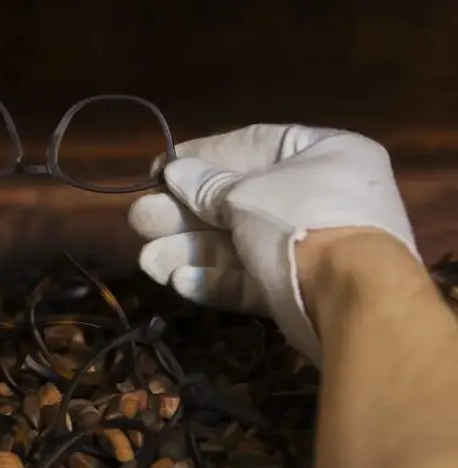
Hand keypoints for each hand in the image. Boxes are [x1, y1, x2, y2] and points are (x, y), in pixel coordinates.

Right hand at [128, 124, 418, 362]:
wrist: (351, 298)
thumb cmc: (300, 220)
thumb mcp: (245, 194)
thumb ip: (206, 185)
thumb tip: (174, 172)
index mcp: (322, 153)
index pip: (251, 145)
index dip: (201, 157)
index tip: (160, 170)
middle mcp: (319, 194)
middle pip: (237, 200)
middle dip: (184, 213)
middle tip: (140, 219)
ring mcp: (310, 246)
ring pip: (237, 244)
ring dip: (189, 250)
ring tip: (146, 260)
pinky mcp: (297, 290)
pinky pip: (251, 278)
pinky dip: (215, 280)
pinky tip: (179, 282)